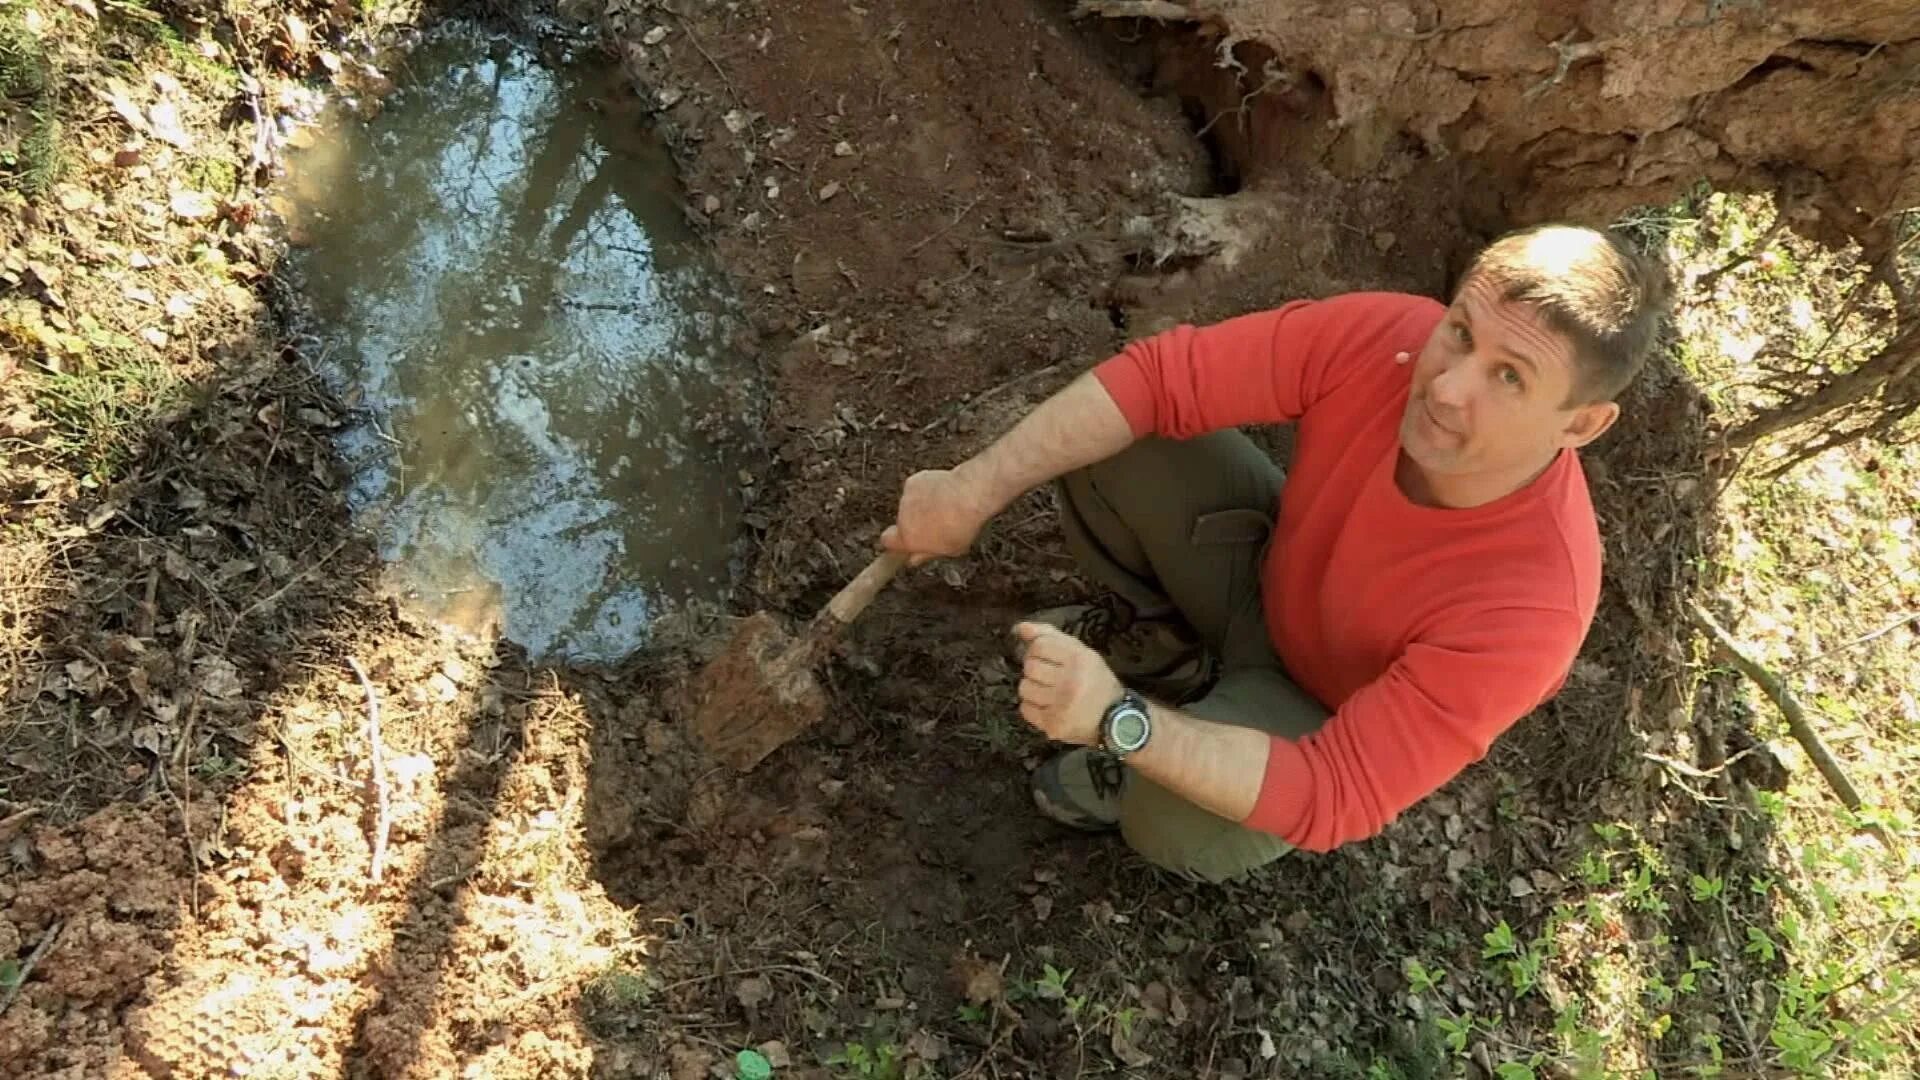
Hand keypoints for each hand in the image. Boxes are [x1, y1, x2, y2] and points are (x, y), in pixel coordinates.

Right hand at [880, 467, 994, 565]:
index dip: (895, 541)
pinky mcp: (913, 482)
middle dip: (915, 522)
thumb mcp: (949, 550)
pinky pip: (917, 489)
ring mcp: (907, 498)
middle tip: (936, 523)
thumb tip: (915, 559)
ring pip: (911, 504)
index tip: (904, 541)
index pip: (887, 541)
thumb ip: (927, 554)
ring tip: (944, 507)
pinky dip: (926, 490)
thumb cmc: (962, 525)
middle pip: (902, 521)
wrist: (968, 496)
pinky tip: (942, 494)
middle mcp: (902, 518)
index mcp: (908, 538)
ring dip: (922, 506)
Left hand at [1013, 622, 1124, 745]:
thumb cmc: (1096, 682)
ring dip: (1033, 689)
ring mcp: (1061, 705)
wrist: (1116, 720)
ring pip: (1024, 688)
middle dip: (1035, 670)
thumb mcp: (1082, 653)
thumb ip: (1051, 636)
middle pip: (1030, 667)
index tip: (1047, 658)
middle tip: (1049, 677)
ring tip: (1048, 692)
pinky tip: (1047, 706)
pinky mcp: (1053, 725)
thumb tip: (1021, 627)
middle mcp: (1070, 681)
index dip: (1038, 650)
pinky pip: (1025, 709)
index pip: (1040, 645)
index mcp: (1079, 659)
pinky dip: (1033, 707)